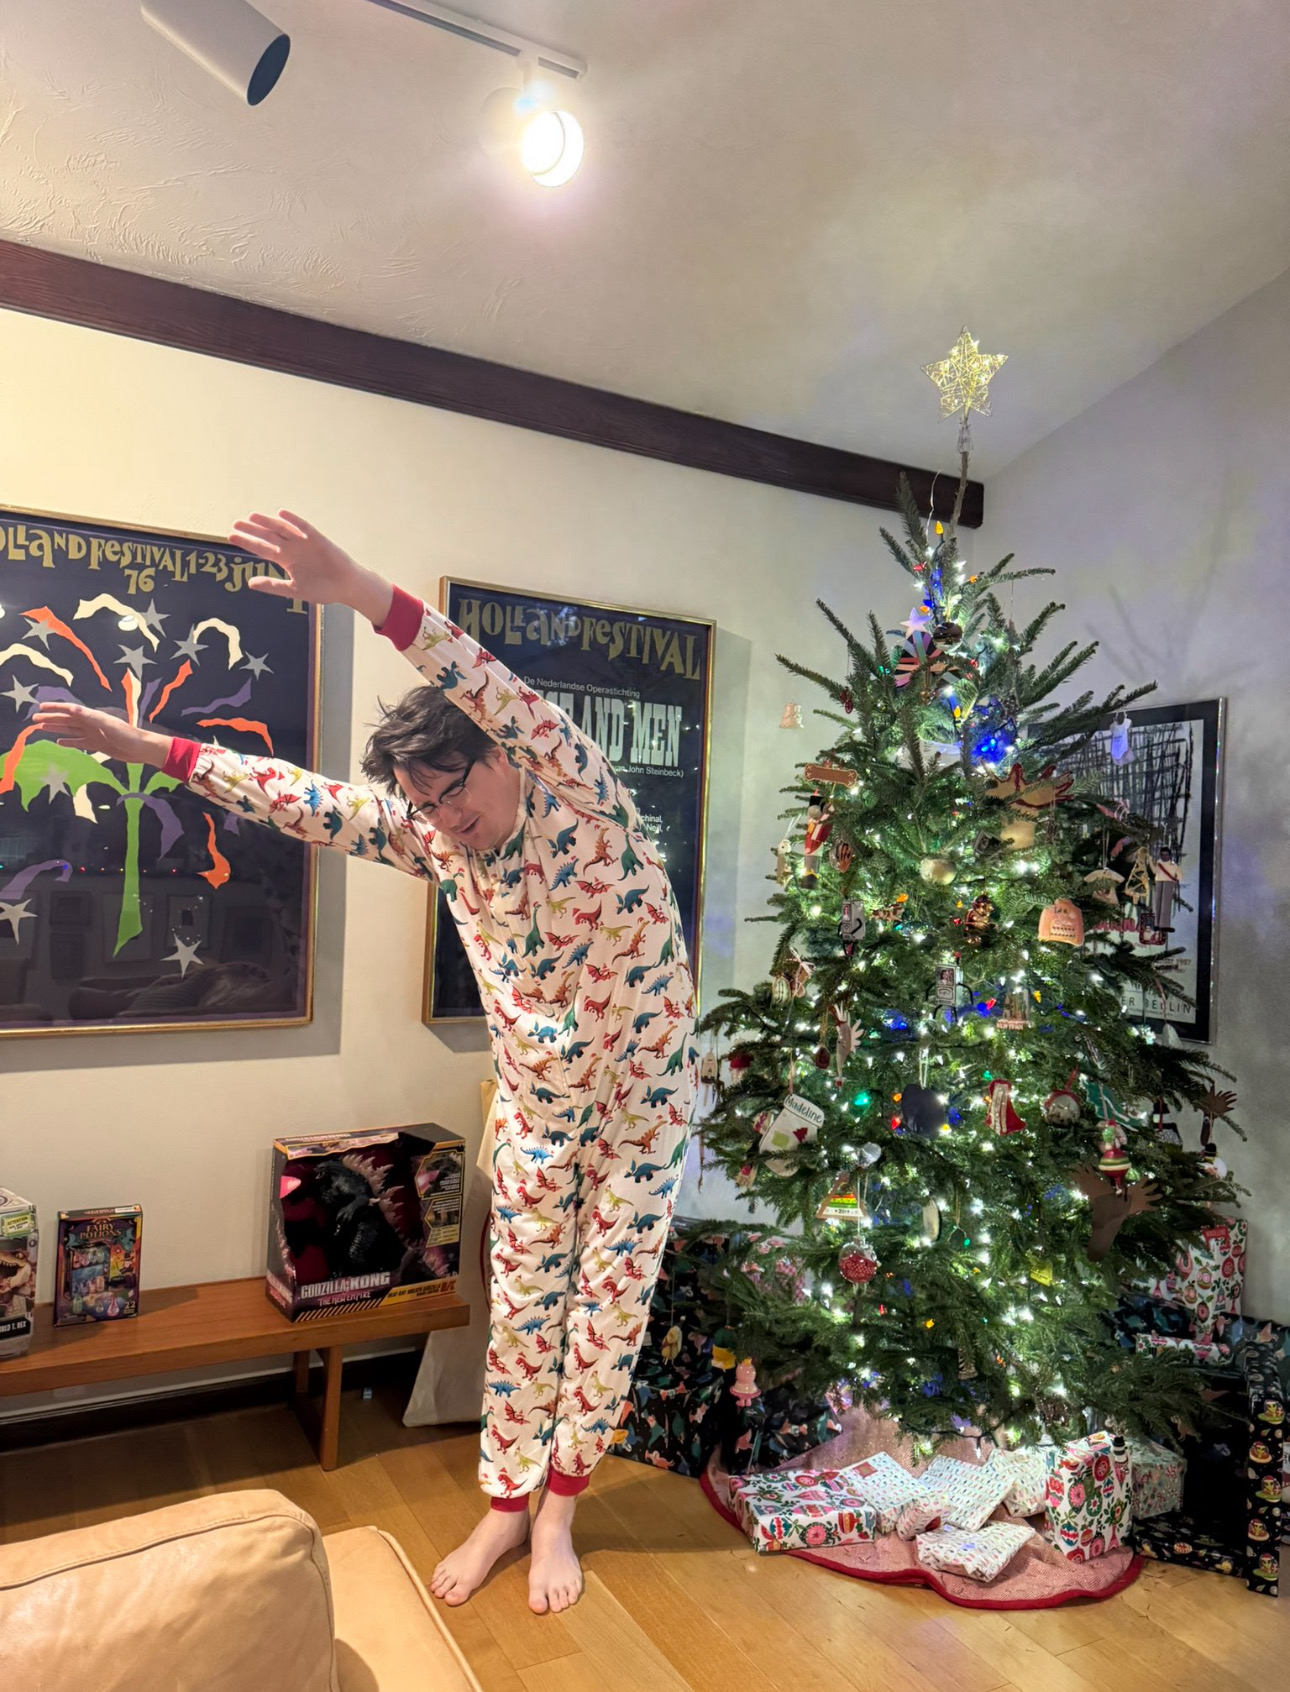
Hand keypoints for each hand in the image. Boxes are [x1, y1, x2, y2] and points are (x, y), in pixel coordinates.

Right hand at [30, 703, 166, 766]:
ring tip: (41, 728)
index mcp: (92, 716)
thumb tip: (72, 709)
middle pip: (67, 720)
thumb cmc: (127, 734)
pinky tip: (59, 742)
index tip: (41, 707)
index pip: (70, 710)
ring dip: (56, 729)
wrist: (141, 749)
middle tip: (34, 720)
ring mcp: (93, 735)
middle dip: (51, 719)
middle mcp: (91, 724)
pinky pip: (79, 743)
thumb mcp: (107, 724)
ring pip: (70, 731)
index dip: (55, 708)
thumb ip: (90, 717)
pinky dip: (69, 742)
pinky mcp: (97, 745)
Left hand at [231, 511, 392, 623]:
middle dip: (252, 530)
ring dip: (268, 523)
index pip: (262, 549)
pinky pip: (304, 527)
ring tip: (252, 517)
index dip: (247, 542)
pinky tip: (281, 514)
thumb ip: (273, 585)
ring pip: (282, 529)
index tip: (231, 536)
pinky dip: (293, 521)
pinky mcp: (318, 540)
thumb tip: (249, 583)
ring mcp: (304, 543)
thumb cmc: (323, 589)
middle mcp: (292, 549)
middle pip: (268, 536)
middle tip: (235, 524)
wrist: (346, 587)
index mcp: (286, 560)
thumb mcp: (294, 590)